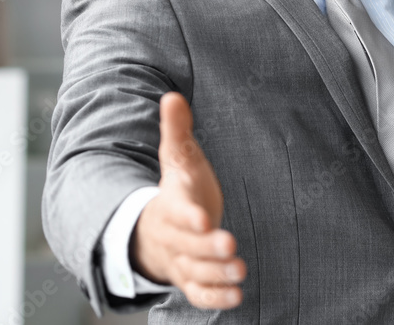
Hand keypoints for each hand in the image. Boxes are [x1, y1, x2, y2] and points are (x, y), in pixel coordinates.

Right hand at [130, 92, 245, 309]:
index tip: (203, 217)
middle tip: (230, 245)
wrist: (154, 231)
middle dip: (206, 247)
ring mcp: (179, 260)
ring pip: (194, 271)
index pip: (175, 211)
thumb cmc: (176, 189)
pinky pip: (199, 293)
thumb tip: (172, 96)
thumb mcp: (176, 158)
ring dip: (215, 272)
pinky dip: (215, 297)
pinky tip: (237, 294)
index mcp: (168, 204)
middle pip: (185, 244)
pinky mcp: (190, 280)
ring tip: (239, 269)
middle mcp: (171, 236)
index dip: (187, 215)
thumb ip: (176, 130)